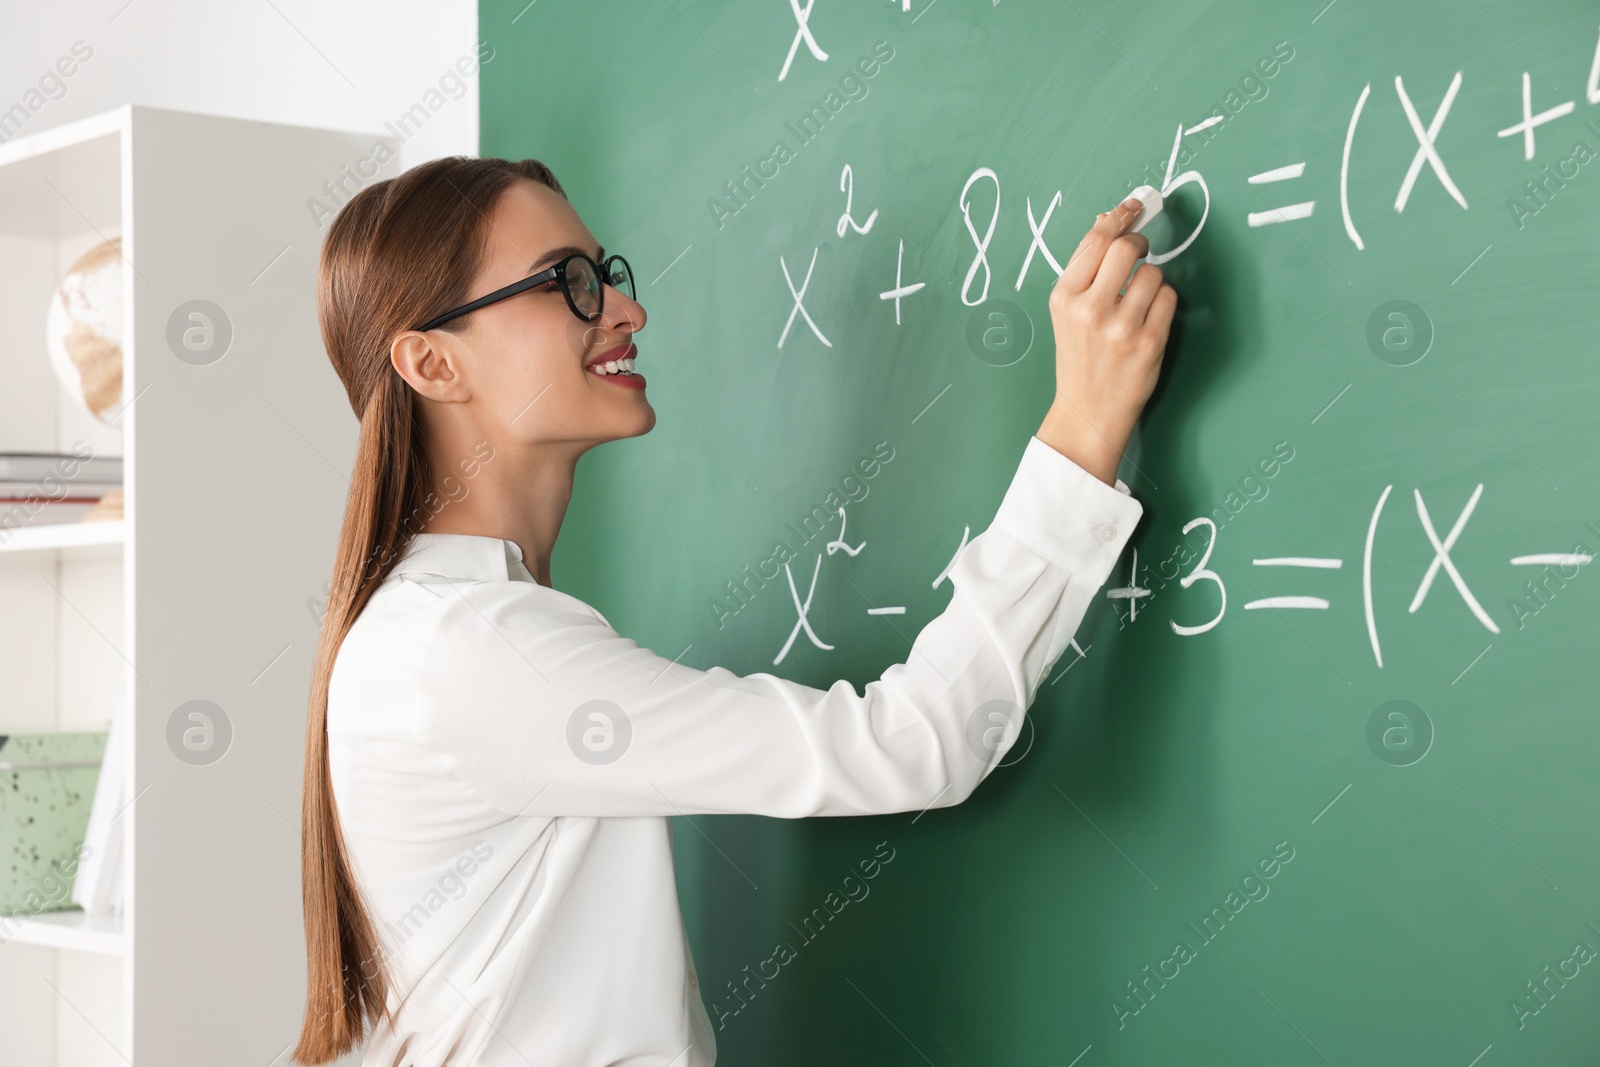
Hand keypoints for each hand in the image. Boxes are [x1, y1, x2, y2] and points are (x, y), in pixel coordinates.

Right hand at [1036, 195, 1175, 485]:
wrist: (1088, 410)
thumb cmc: (1080, 357)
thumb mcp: (1067, 311)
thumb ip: (1085, 270)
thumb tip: (1107, 220)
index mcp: (1064, 297)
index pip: (1095, 240)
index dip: (1118, 216)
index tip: (1132, 206)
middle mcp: (1090, 310)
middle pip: (1126, 248)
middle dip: (1138, 243)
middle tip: (1139, 251)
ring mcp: (1120, 327)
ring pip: (1152, 273)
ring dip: (1151, 279)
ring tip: (1139, 300)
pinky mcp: (1148, 342)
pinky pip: (1169, 298)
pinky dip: (1164, 302)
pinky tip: (1149, 318)